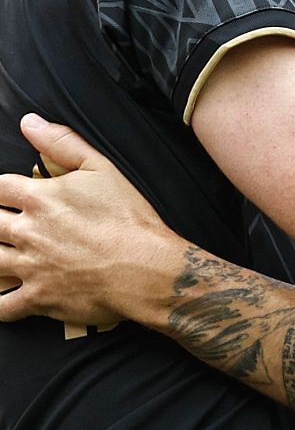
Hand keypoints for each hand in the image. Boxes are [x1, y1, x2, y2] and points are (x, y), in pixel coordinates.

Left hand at [0, 115, 184, 325]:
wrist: (146, 267)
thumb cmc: (129, 218)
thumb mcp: (103, 169)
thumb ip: (63, 143)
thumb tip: (29, 122)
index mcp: (40, 198)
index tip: (5, 195)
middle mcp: (27, 231)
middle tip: (5, 226)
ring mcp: (29, 267)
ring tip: (4, 253)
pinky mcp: (37, 298)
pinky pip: (1, 307)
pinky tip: (1, 297)